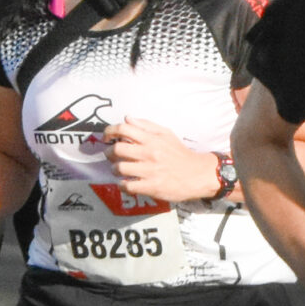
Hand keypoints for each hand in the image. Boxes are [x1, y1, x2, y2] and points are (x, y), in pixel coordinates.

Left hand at [103, 116, 218, 202]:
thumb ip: (146, 126)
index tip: (107, 137)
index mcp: (152, 139)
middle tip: (111, 155)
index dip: (110, 131)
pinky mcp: (151, 186)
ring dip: (115, 169)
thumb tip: (128, 118)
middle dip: (109, 152)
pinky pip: (128, 186)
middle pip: (117, 149)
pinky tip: (126, 183)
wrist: (197, 174)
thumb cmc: (180, 154)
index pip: (124, 129)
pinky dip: (122, 185)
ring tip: (119, 170)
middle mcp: (150, 153)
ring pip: (120, 168)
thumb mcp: (166, 134)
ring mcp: (150, 170)